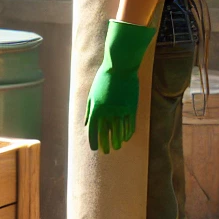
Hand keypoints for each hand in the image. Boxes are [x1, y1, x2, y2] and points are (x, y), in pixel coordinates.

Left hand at [85, 20, 155, 152]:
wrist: (120, 67)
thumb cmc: (104, 79)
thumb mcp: (92, 94)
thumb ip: (89, 110)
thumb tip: (87, 124)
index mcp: (96, 108)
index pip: (94, 130)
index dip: (94, 141)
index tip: (95, 149)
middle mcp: (108, 111)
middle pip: (106, 133)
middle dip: (106, 144)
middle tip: (107, 152)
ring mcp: (120, 110)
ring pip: (119, 131)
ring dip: (118, 141)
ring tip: (117, 147)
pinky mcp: (131, 107)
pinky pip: (130, 124)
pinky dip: (128, 133)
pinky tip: (126, 138)